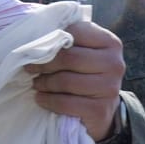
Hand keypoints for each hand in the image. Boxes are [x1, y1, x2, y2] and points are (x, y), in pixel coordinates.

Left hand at [25, 19, 125, 140]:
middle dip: (44, 63)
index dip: (51, 39)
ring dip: (44, 83)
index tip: (33, 48)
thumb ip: (68, 39)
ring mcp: (110, 88)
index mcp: (111, 43)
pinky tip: (41, 98)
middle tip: (29, 67)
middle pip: (69, 58)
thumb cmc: (86, 74)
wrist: (102, 109)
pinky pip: (66, 103)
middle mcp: (115, 64)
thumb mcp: (83, 52)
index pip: (75, 33)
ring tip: (36, 83)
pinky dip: (48, 100)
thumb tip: (37, 32)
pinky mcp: (100, 110)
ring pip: (66, 81)